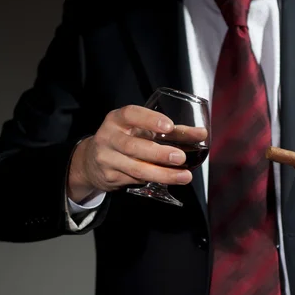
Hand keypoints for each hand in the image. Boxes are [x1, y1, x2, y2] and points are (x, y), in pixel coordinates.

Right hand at [67, 105, 197, 202]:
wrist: (92, 161)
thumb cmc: (125, 139)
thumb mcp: (141, 130)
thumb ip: (171, 131)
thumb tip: (201, 134)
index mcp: (117, 119)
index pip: (131, 114)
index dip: (150, 119)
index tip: (169, 126)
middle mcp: (108, 137)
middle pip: (134, 146)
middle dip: (159, 153)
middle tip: (180, 157)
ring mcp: (107, 158)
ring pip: (136, 168)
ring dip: (163, 174)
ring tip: (184, 176)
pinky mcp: (109, 177)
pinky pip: (135, 180)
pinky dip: (153, 180)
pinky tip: (167, 180)